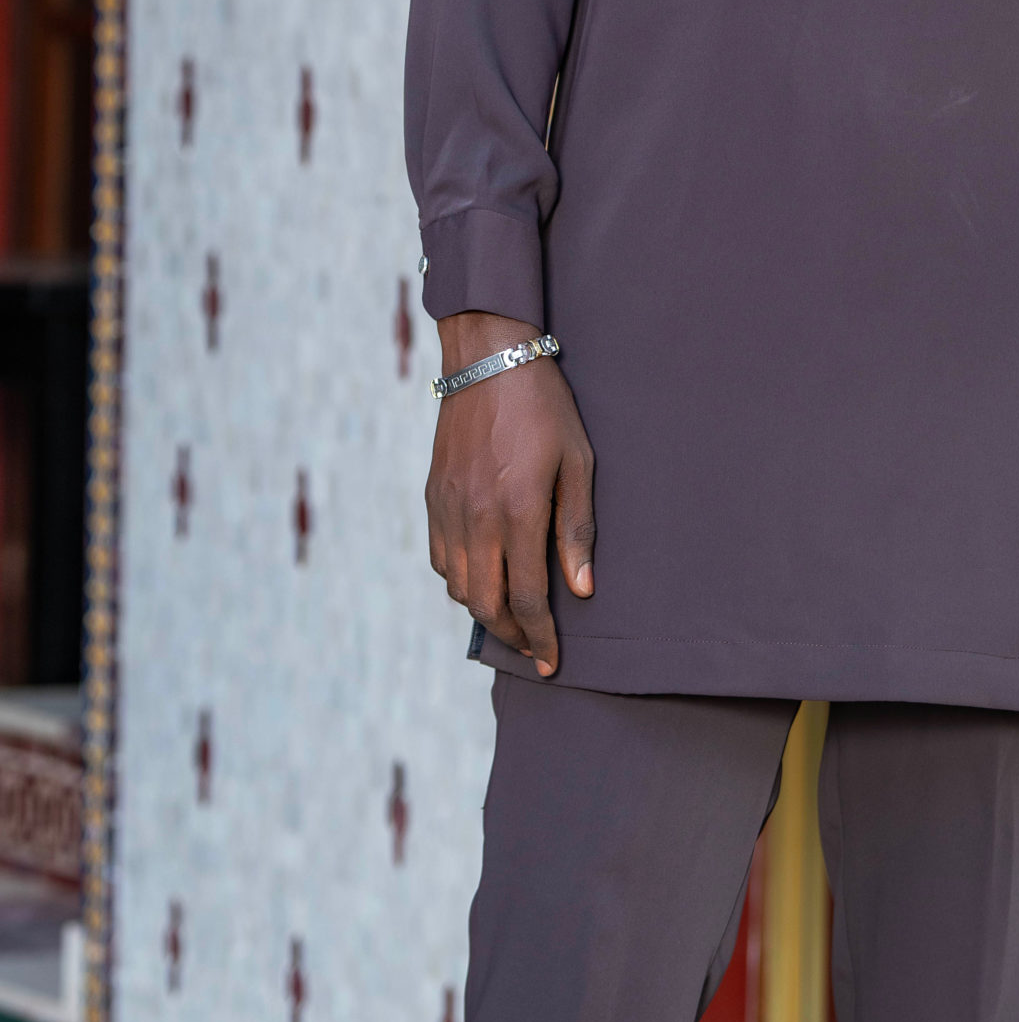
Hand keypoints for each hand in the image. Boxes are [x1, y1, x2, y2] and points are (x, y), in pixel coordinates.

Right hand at [425, 312, 595, 675]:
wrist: (489, 359)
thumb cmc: (545, 408)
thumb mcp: (577, 461)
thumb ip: (576, 527)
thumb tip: (581, 588)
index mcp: (517, 510)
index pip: (526, 597)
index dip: (540, 637)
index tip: (552, 662)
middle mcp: (476, 517)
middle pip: (486, 603)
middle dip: (512, 636)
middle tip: (535, 649)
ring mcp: (448, 509)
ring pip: (458, 587)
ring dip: (484, 611)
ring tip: (513, 618)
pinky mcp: (433, 498)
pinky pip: (440, 559)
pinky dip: (459, 581)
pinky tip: (481, 579)